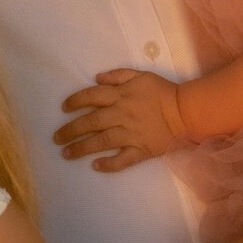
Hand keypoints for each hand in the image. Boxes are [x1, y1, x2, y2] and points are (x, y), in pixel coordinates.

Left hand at [54, 70, 186, 170]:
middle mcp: (122, 114)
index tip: (64, 108)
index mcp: (121, 95)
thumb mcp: (141, 75)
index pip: (92, 96)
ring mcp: (131, 134)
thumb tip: (96, 78)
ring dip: (82, 148)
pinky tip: (95, 167)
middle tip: (56, 138)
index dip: (75, 101)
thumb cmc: (162, 92)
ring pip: (102, 141)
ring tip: (66, 154)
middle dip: (71, 130)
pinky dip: (109, 164)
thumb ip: (118, 75)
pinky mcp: (141, 150)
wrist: (186, 111)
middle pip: (91, 121)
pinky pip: (123, 160)